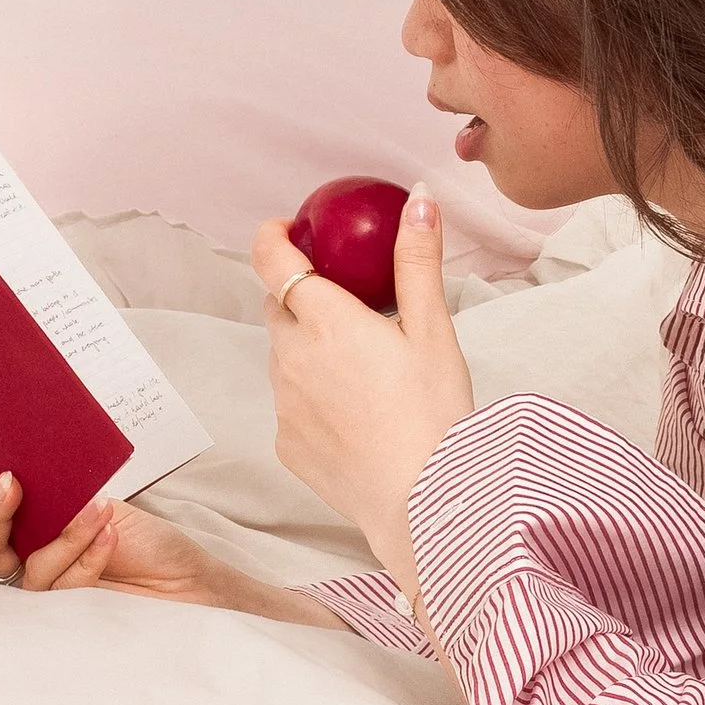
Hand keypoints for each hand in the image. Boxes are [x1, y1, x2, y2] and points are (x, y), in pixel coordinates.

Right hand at [0, 424, 223, 600]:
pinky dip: (87, 555)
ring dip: (66, 534)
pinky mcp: (69, 613)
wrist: (189, 583)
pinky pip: (62, 583)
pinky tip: (110, 536)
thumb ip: (65, 486)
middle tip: (12, 482)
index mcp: (34, 517)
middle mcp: (31, 551)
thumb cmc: (148, 541)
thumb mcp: (104, 497)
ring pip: (29, 565)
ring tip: (101, 510)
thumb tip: (30, 451)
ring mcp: (48, 585)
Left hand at [251, 186, 473, 593]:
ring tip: (360, 365)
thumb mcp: (433, 331)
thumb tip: (418, 200)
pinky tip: (355, 412)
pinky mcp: (287, 443)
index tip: (284, 228)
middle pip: (279, 307)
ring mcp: (284, 403)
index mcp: (326, 321)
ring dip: (308, 347)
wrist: (423, 504)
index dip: (270, 236)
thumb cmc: (433, 415)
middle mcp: (291, 357)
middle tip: (344, 300)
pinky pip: (290, 403)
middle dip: (300, 293)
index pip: (272, 260)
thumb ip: (417, 261)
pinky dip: (312, 394)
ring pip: (284, 356)